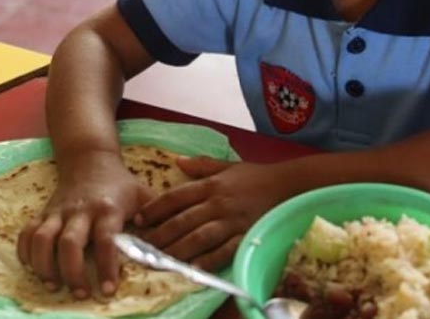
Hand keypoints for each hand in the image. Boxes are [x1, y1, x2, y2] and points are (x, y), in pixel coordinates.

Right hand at [17, 150, 153, 298]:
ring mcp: (58, 211)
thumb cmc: (121, 184)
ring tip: (53, 285)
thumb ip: (156, 219)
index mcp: (108, 209)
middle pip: (69, 243)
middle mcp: (80, 211)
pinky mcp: (43, 212)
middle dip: (72, 271)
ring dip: (44, 265)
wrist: (90, 159)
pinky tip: (34, 269)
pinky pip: (26, 233)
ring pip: (41, 239)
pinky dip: (25, 253)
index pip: (106, 240)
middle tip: (80, 293)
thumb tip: (170, 247)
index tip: (108, 289)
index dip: (107, 265)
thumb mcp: (143, 195)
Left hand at [135, 156, 292, 270]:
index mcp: (212, 185)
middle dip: (161, 234)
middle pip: (183, 220)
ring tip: (161, 259)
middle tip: (143, 245)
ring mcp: (233, 220)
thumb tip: (177, 160)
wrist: (290, 186)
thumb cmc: (258, 177)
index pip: (176, 196)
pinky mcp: (246, 235)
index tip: (139, 219)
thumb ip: (202, 164)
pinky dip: (209, 259)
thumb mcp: (229, 166)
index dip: (155, 208)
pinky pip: (225, 250)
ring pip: (200, 236)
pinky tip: (194, 268)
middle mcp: (219, 203)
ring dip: (179, 248)